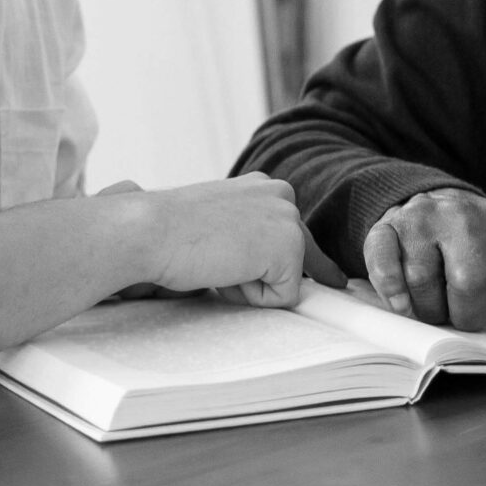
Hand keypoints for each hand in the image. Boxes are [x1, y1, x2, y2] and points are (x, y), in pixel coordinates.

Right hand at [108, 175, 310, 307]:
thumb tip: (272, 268)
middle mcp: (282, 195)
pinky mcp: (289, 247)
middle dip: (268, 276)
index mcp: (264, 187)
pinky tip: (224, 274)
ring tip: (215, 262)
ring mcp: (289, 219)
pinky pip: (283, 298)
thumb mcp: (218, 224)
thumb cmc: (170, 232)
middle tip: (226, 267)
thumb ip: (247, 235)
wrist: (152, 230)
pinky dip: (252, 298)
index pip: (293, 232)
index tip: (333, 279)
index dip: (308, 263)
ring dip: (250, 285)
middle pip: (301, 256)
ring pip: (287, 279)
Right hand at [362, 187, 485, 348]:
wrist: (431, 202)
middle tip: (462, 315)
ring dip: (429, 309)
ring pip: (423, 282)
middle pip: (468, 282)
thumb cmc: (476, 245)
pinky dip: (394, 294)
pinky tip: (404, 300)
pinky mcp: (386, 227)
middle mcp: (464, 216)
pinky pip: (385, 270)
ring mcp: (422, 219)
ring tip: (435, 302)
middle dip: (464, 314)